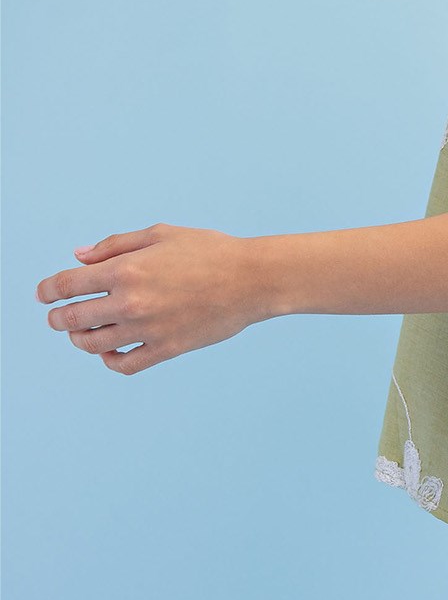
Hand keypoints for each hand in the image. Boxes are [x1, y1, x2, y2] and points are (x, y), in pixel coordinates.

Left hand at [35, 223, 265, 374]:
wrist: (252, 279)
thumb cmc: (209, 250)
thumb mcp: (161, 235)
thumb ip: (116, 245)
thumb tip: (78, 256)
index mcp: (127, 269)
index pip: (69, 284)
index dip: (48, 290)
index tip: (43, 294)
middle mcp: (131, 302)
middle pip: (74, 318)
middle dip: (58, 318)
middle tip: (57, 317)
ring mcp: (148, 329)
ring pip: (94, 344)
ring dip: (80, 339)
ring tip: (81, 333)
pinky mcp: (166, 349)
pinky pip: (124, 364)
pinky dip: (109, 360)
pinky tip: (109, 350)